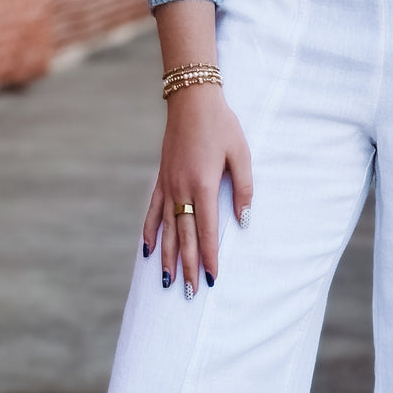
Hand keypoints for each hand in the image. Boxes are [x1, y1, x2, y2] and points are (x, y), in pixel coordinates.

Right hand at [142, 84, 252, 295]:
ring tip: (167, 281)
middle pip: (184, 237)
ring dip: (167, 257)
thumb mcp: (241, 155)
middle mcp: (182, 189)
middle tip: (188, 293)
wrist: (192, 99)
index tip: (211, 278)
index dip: (208, 256)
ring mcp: (168, 185)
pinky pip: (153, 211)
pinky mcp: (161, 179)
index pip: (206, 231)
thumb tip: (243, 221)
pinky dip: (150, 232)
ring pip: (167, 229)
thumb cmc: (222, 125)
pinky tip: (148, 250)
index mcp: (204, 185)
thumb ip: (243, 189)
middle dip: (187, 266)